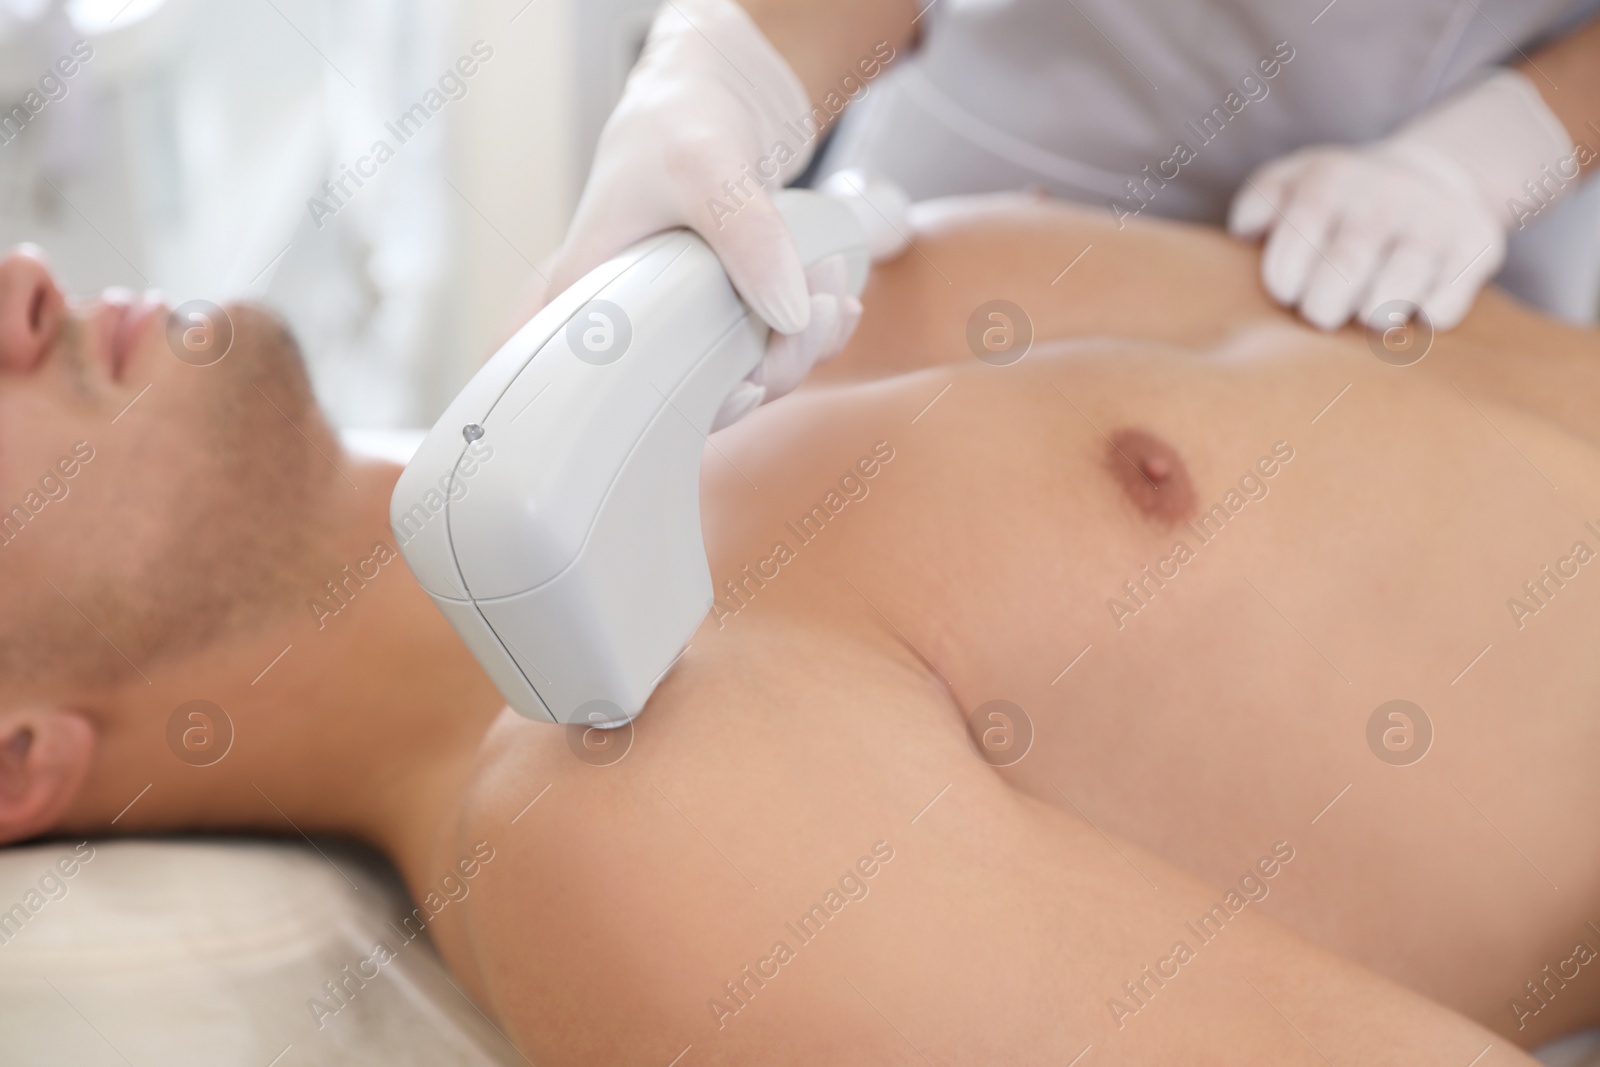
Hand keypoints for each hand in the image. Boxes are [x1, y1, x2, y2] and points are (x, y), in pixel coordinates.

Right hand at [541, 0, 858, 427]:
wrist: (714, 92)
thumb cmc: (679, 122)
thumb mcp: (704, 164)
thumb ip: (744, 233)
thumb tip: (790, 316)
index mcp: (586, 301)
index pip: (604, 398)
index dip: (671, 416)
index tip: (742, 390)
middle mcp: (630, 327)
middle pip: (695, 401)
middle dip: (771, 368)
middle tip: (817, 306)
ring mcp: (681, 326)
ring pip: (742, 381)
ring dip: (803, 346)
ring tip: (832, 278)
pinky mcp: (722, 318)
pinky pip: (770, 354)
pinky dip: (813, 335)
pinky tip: (839, 300)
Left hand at [1229, 70, 1575, 330]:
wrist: (1433, 176)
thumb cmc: (1339, 199)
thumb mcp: (1291, 182)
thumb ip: (1258, 204)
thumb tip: (1246, 234)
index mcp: (1331, 180)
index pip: (1295, 239)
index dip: (1285, 280)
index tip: (1289, 290)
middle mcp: (1385, 196)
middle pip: (1340, 276)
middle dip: (1322, 308)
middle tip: (1323, 309)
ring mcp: (1435, 222)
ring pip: (1389, 301)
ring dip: (1370, 317)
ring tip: (1365, 308)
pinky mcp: (1478, 248)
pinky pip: (1440, 311)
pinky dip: (1422, 317)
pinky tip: (1414, 301)